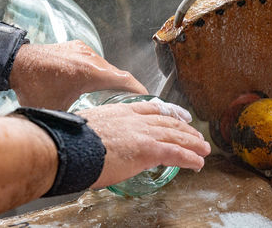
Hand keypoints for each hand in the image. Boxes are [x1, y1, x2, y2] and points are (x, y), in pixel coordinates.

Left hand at [10, 40, 147, 109]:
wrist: (15, 62)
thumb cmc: (33, 86)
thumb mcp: (56, 110)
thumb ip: (74, 122)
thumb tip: (84, 136)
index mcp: (90, 73)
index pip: (124, 80)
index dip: (139, 90)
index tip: (149, 98)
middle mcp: (91, 58)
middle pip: (118, 73)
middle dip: (127, 87)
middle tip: (133, 101)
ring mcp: (84, 50)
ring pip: (106, 66)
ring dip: (112, 79)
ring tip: (114, 94)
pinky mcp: (77, 46)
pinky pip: (95, 59)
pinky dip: (100, 71)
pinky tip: (94, 82)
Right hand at [76, 101, 210, 188]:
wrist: (68, 147)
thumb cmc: (71, 141)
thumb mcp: (90, 129)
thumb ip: (103, 132)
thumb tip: (102, 142)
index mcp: (121, 112)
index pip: (151, 109)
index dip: (168, 113)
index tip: (178, 115)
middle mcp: (135, 119)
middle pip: (168, 122)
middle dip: (185, 129)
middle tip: (196, 135)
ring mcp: (143, 133)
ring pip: (176, 136)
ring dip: (192, 143)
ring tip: (203, 149)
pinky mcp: (147, 149)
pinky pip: (175, 153)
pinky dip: (189, 158)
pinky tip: (198, 162)